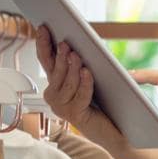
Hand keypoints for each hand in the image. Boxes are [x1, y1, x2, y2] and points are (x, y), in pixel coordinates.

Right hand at [35, 26, 127, 151]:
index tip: (44, 28)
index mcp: (56, 83)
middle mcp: (55, 96)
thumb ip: (80, 64)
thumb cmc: (103, 102)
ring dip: (72, 69)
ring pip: (66, 84)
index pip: (47, 61)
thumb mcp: (89, 78)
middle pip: (55, 72)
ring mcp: (63, 108)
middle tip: (65, 44)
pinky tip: (87, 72)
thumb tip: (76, 44)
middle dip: (60, 57)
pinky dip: (84, 83)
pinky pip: (80, 96)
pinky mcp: (76, 116)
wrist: (114, 129)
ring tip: (76, 55)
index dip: (44, 44)